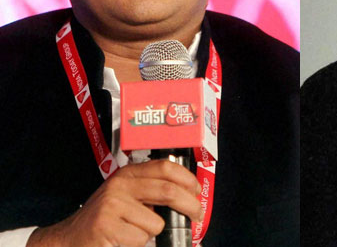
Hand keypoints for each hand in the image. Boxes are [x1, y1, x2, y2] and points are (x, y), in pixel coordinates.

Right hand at [26, 160, 202, 246]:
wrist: (69, 239)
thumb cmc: (104, 219)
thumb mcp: (126, 196)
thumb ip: (150, 191)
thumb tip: (188, 197)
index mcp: (128, 174)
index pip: (165, 167)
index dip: (186, 178)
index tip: (197, 190)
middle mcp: (120, 185)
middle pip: (168, 190)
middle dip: (189, 205)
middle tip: (197, 214)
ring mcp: (112, 204)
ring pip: (156, 222)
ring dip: (152, 233)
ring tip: (133, 232)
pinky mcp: (106, 226)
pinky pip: (141, 238)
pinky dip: (137, 244)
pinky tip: (121, 239)